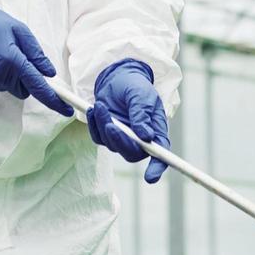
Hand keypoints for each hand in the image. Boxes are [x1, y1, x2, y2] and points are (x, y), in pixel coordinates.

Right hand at [0, 2, 71, 116]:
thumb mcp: (17, 30)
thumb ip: (35, 53)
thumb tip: (49, 72)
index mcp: (13, 59)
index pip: (38, 86)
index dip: (54, 100)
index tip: (67, 110)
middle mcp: (0, 74)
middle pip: (24, 89)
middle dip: (25, 78)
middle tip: (15, 56)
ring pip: (9, 87)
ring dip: (9, 76)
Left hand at [87, 59, 169, 182]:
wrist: (118, 77)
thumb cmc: (135, 86)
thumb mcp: (141, 95)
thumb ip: (142, 114)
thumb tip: (146, 136)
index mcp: (156, 130)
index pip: (160, 154)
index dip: (157, 167)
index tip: (150, 177)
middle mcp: (141, 140)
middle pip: (131, 153)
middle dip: (120, 141)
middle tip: (110, 123)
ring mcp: (123, 139)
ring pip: (112, 144)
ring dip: (104, 125)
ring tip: (100, 105)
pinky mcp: (108, 135)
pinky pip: (98, 137)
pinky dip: (94, 124)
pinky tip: (94, 109)